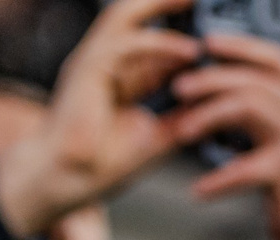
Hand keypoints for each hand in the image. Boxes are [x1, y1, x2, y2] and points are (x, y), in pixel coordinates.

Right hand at [0, 0, 203, 239]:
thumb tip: (213, 108)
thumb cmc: (100, 165)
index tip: (210, 31)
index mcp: (116, 76)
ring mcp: (91, 62)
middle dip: (164, 2)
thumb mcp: (157, 136)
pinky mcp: (86, 70)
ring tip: (193, 0)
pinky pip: (126, 45)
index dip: (178, 31)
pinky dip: (160, 45)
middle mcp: (101, 62)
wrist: (65, 181)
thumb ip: (181, 118)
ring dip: (160, 5)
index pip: (147, 39)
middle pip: (131, 15)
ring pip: (124, 16)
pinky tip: (189, 51)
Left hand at [166, 31, 279, 239]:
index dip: (239, 47)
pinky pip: (245, 167)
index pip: (275, 58)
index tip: (206, 46)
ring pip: (246, 105)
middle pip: (252, 79)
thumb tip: (216, 93)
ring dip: (206, 117)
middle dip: (209, 81)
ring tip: (182, 132)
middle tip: (180, 90)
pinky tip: (201, 190)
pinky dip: (218, 180)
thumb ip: (267, 112)